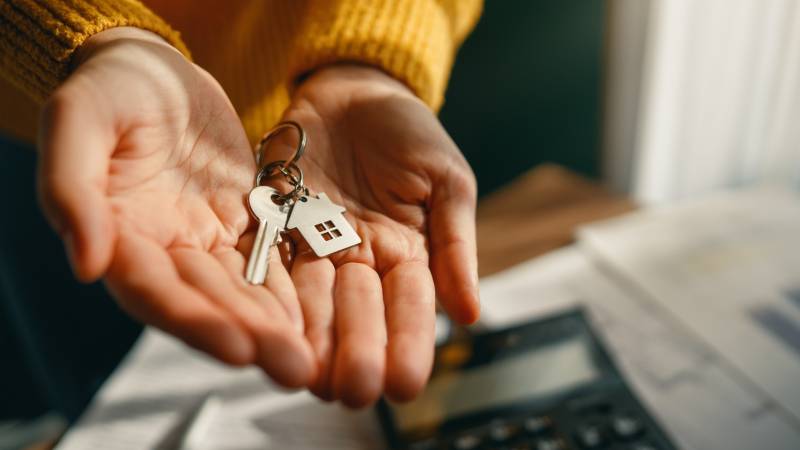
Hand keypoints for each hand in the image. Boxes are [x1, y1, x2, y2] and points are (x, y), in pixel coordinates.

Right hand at [37, 28, 316, 386]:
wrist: (157, 70)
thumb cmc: (112, 87)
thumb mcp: (79, 120)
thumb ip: (71, 189)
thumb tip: (89, 263)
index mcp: (118, 233)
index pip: (153, 289)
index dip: (192, 320)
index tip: (236, 348)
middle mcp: (163, 248)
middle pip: (206, 301)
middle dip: (248, 336)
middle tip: (292, 369)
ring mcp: (204, 237)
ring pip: (242, 289)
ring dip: (274, 325)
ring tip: (310, 357)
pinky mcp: (240, 221)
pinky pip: (269, 258)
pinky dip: (289, 286)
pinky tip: (316, 315)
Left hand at [274, 65, 479, 405]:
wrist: (354, 90)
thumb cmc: (409, 131)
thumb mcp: (447, 181)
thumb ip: (455, 244)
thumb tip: (470, 315)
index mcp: (407, 253)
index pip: (410, 307)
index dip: (408, 344)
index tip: (405, 383)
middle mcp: (359, 260)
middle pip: (358, 313)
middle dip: (356, 352)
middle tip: (352, 392)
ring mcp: (315, 245)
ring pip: (312, 297)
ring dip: (308, 336)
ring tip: (304, 373)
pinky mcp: (276, 224)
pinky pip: (270, 259)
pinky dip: (266, 290)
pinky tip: (261, 322)